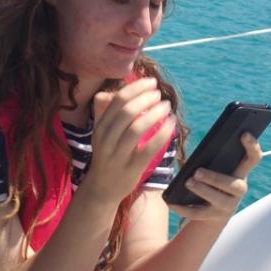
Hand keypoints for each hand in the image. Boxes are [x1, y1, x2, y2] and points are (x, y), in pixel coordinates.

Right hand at [80, 77, 174, 205]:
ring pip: (136, 128)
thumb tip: (123, 92)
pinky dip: (162, 133)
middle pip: (126, 111)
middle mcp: (106, 139)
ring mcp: (117, 155)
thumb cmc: (107, 156)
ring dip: (155, 113)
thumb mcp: (103, 133)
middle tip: (159, 94)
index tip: (151, 82)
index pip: (117, 100)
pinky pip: (149, 148)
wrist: (102, 188)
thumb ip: (108, 113)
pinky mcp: (131, 168)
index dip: (136, 88)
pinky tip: (171, 124)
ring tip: (167, 106)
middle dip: (146, 98)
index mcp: (100, 127)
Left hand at [167, 132, 261, 224]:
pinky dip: (184, 208)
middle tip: (197, 172)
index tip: (244, 133)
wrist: (214, 210)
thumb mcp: (214, 167)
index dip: (252, 146)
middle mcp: (239, 189)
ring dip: (202, 191)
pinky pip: (199, 213)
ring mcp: (228, 205)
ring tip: (188, 183)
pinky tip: (172, 203)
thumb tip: (195, 156)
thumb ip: (210, 158)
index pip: (253, 158)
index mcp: (240, 172)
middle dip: (215, 178)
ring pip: (219, 200)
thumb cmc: (212, 180)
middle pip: (234, 185)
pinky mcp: (214, 216)